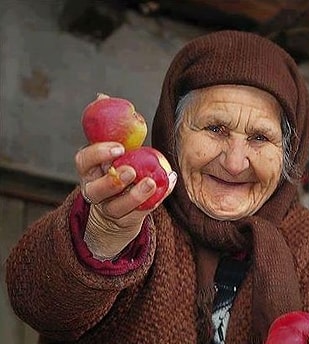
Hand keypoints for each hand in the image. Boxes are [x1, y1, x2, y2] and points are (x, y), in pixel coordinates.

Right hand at [75, 142, 176, 259]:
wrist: (119, 208)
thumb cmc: (118, 168)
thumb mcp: (114, 151)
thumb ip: (113, 132)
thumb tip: (107, 100)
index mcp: (89, 170)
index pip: (83, 161)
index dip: (98, 154)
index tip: (120, 147)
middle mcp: (94, 191)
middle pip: (96, 190)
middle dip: (112, 181)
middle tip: (131, 171)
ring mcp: (109, 208)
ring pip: (117, 207)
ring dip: (135, 195)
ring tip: (151, 183)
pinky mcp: (126, 220)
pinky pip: (140, 212)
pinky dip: (156, 199)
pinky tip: (166, 185)